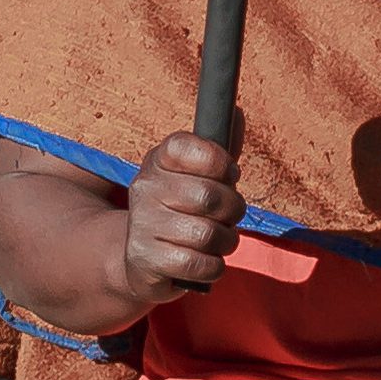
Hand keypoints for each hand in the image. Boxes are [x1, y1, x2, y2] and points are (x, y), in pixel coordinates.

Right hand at [116, 131, 244, 305]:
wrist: (143, 259)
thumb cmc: (184, 210)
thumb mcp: (200, 176)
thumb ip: (221, 149)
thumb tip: (237, 112)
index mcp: (159, 160)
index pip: (190, 147)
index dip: (220, 163)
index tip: (227, 174)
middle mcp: (145, 188)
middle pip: (210, 196)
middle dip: (233, 210)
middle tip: (227, 216)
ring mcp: (143, 224)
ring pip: (208, 234)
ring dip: (225, 242)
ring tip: (216, 240)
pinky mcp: (146, 260)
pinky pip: (200, 265)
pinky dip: (213, 267)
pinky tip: (202, 261)